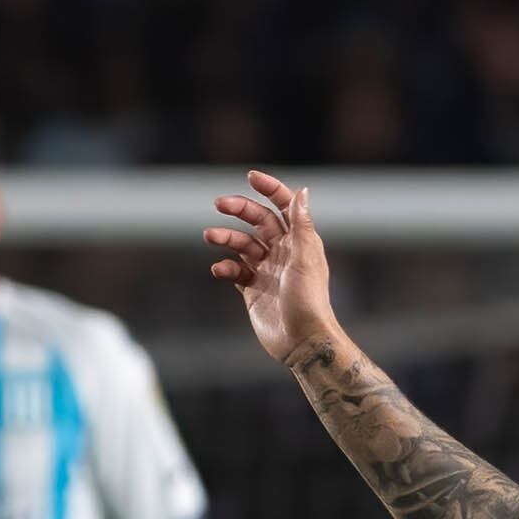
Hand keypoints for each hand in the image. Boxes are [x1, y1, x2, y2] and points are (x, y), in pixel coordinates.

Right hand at [204, 171, 341, 367]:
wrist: (302, 341)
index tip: (251, 178)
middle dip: (239, 209)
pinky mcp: (254, 289)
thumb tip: (302, 191)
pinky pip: (235, 270)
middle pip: (258, 220)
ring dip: (226, 237)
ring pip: (242, 244)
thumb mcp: (305, 258)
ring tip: (209, 236)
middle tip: (219, 203)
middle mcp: (283, 252)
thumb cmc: (309, 300)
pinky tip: (219, 270)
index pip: (283, 206)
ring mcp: (267, 270)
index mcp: (299, 241)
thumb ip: (301, 224)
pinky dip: (225, 266)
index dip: (269, 189)